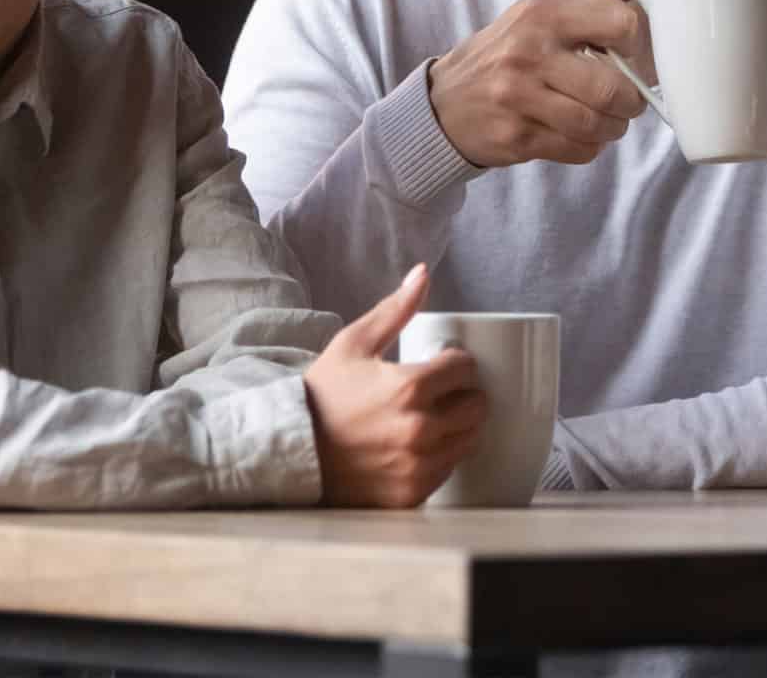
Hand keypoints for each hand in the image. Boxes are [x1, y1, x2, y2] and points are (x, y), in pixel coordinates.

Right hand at [304, 264, 490, 507]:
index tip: (441, 365)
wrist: (289, 452)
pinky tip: (418, 444)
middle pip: (477, 406)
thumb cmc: (322, 395)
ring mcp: (417, 465)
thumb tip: (424, 273)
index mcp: (409, 388)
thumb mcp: (353, 343)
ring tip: (431, 417)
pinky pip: (449, 468)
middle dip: (464, 393)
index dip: (455, 363)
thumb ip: (394, 309)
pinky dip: (442, 454)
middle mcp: (420, 429)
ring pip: (470, 438)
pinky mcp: (412, 493)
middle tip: (440, 392)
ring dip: (459, 425)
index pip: (466, 368)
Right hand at [426, 0, 651, 168]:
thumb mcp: (543, 12)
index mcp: (541, 12)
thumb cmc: (507, 53)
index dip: (635, 42)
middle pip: (611, 88)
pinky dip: (589, 146)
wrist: (444, 103)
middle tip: (628, 101)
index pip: (619, 23)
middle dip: (631, 101)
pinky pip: (578, 150)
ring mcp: (518, 96)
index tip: (627, 53)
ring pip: (596, 124)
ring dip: (613, 127)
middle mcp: (527, 52)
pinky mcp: (515, 137)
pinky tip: (580, 135)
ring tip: (609, 121)